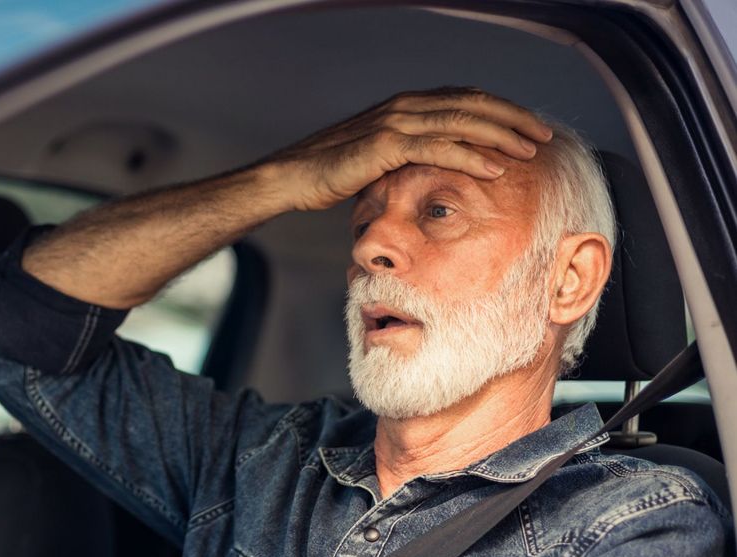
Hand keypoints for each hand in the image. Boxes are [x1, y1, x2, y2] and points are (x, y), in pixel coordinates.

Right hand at [259, 87, 553, 211]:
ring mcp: (397, 122)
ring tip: (530, 150)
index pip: (465, 99)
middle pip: (473, 104)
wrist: (293, 176)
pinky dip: (472, 156)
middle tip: (543, 135)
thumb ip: (406, 156)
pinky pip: (440, 147)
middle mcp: (405, 106)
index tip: (527, 127)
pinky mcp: (387, 145)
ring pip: (463, 122)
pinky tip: (495, 168)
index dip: (501, 110)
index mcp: (406, 105)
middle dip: (513, 118)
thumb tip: (432, 173)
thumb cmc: (331, 172)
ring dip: (502, 135)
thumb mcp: (377, 159)